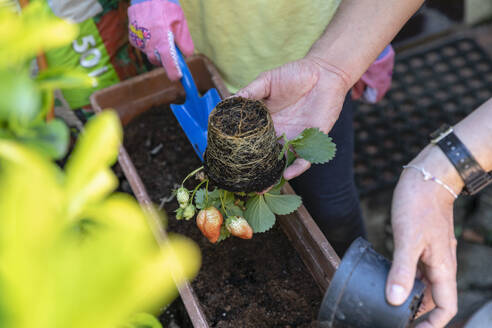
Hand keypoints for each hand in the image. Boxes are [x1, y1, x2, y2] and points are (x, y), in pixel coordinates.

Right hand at [128, 0, 193, 80]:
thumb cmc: (166, 8)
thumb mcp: (181, 22)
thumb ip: (185, 41)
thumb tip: (187, 55)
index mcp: (163, 42)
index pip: (170, 65)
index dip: (174, 73)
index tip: (178, 77)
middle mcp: (149, 45)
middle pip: (159, 62)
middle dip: (165, 59)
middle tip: (171, 49)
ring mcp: (139, 43)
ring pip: (151, 53)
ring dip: (157, 49)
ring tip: (160, 32)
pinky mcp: (132, 39)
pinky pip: (143, 46)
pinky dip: (149, 42)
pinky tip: (151, 30)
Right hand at [237, 56, 350, 179]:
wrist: (324, 72)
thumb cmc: (295, 74)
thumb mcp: (267, 81)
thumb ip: (250, 92)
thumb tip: (228, 102)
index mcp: (265, 122)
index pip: (250, 140)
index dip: (240, 150)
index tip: (227, 160)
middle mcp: (278, 134)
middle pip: (264, 156)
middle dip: (255, 170)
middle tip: (242, 182)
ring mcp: (294, 139)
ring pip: (282, 162)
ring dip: (273, 175)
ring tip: (262, 188)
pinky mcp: (312, 141)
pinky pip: (304, 159)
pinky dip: (296, 167)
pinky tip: (288, 173)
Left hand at [386, 162, 458, 327]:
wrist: (426, 178)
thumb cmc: (419, 205)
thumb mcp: (407, 239)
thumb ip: (401, 270)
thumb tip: (395, 300)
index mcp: (443, 268)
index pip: (446, 307)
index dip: (431, 323)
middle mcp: (440, 265)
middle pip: (433, 300)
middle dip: (417, 313)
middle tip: (394, 319)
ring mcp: (432, 255)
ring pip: (424, 285)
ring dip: (410, 297)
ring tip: (390, 304)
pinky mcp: (422, 245)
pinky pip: (417, 270)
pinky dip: (406, 279)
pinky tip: (390, 279)